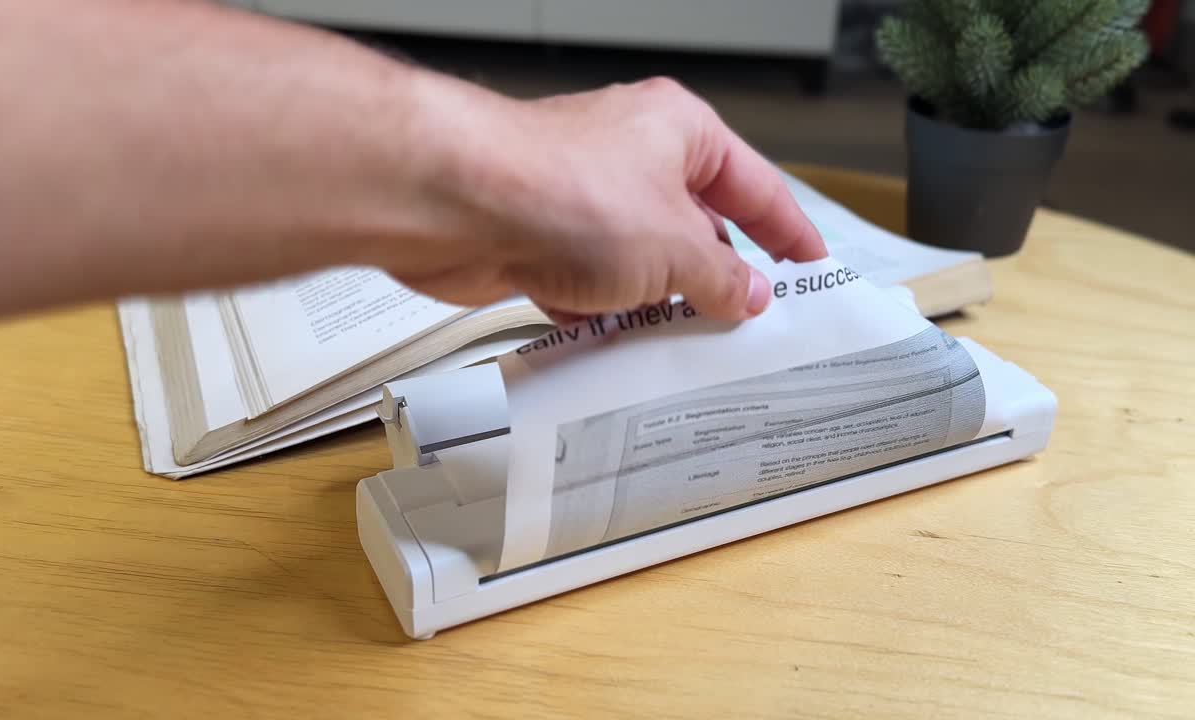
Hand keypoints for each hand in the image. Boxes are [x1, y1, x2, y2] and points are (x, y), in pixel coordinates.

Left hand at [387, 76, 827, 321]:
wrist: (456, 204)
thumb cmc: (558, 188)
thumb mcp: (675, 247)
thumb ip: (721, 276)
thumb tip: (748, 293)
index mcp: (678, 132)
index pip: (753, 184)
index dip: (786, 228)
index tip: (807, 263)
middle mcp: (629, 156)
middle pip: (693, 225)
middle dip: (713, 276)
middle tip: (742, 320)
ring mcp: (581, 199)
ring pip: (636, 262)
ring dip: (652, 302)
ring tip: (677, 339)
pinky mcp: (539, 238)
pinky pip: (587, 284)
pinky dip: (600, 312)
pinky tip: (611, 336)